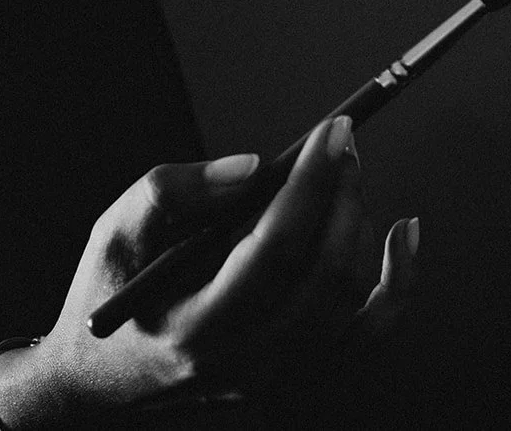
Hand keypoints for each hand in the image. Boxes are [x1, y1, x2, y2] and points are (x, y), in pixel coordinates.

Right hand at [0, 117, 418, 422]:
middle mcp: (247, 364)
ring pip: (352, 296)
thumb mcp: (114, 235)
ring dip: (358, 222)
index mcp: (195, 332)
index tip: (331, 132)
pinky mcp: (303, 373)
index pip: (275, 251)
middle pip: (325, 275)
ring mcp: (281, 376)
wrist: (105, 377)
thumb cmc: (113, 293)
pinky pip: (371, 329)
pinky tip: (405, 231)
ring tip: (343, 174)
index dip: (311, 186)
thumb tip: (255, 166)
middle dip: (343, 195)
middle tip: (343, 143)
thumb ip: (174, 193)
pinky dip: (398, 280)